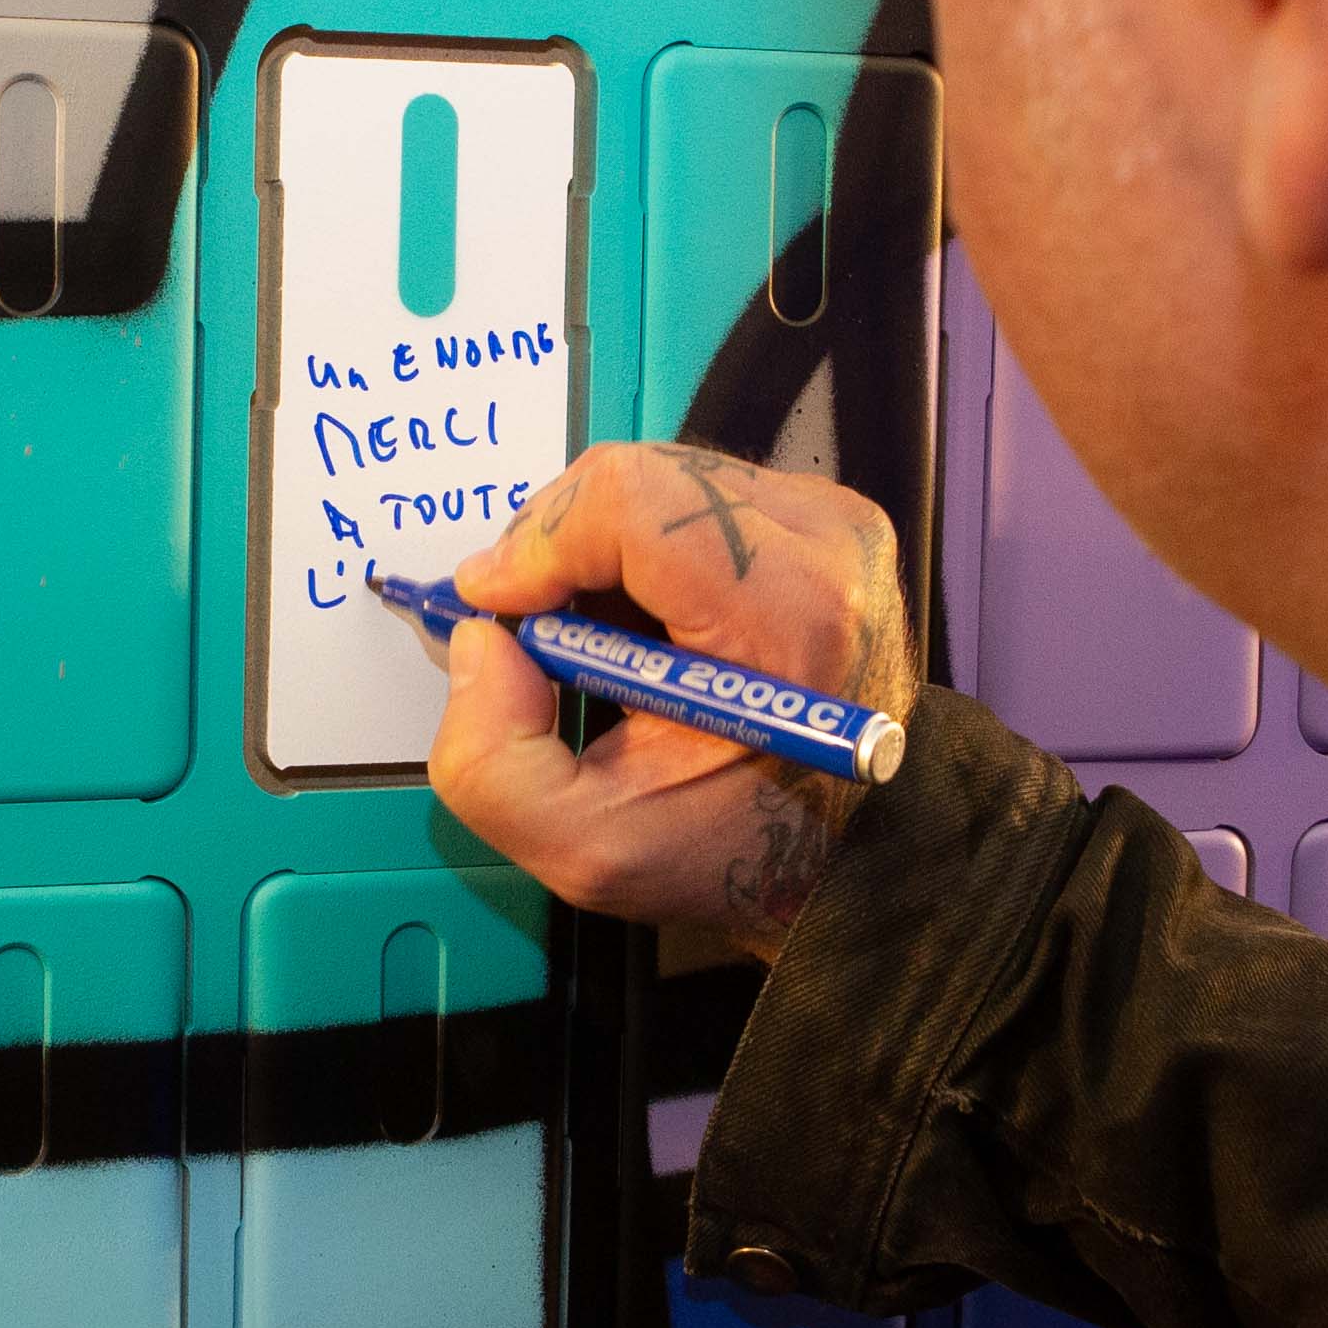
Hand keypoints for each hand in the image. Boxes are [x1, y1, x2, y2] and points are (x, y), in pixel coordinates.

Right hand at [426, 444, 914, 951]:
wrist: (848, 849)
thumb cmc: (739, 850)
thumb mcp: (592, 848)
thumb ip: (493, 761)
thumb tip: (479, 640)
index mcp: (790, 616)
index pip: (634, 500)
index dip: (539, 543)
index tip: (500, 609)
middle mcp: (827, 547)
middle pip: (639, 477)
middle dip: (558, 548)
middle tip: (537, 634)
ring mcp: (832, 524)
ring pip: (659, 479)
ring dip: (598, 553)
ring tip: (599, 642)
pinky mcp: (823, 521)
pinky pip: (693, 495)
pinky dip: (642, 552)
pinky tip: (647, 628)